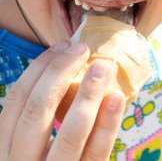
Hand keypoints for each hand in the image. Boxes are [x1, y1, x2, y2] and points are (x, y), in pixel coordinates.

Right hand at [0, 41, 124, 160]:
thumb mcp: (24, 149)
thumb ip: (34, 121)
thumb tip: (58, 71)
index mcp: (4, 148)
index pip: (16, 100)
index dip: (39, 68)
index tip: (61, 46)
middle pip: (37, 111)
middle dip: (60, 73)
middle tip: (82, 48)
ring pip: (68, 133)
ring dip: (87, 94)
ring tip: (102, 67)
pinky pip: (95, 153)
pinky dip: (107, 124)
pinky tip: (116, 97)